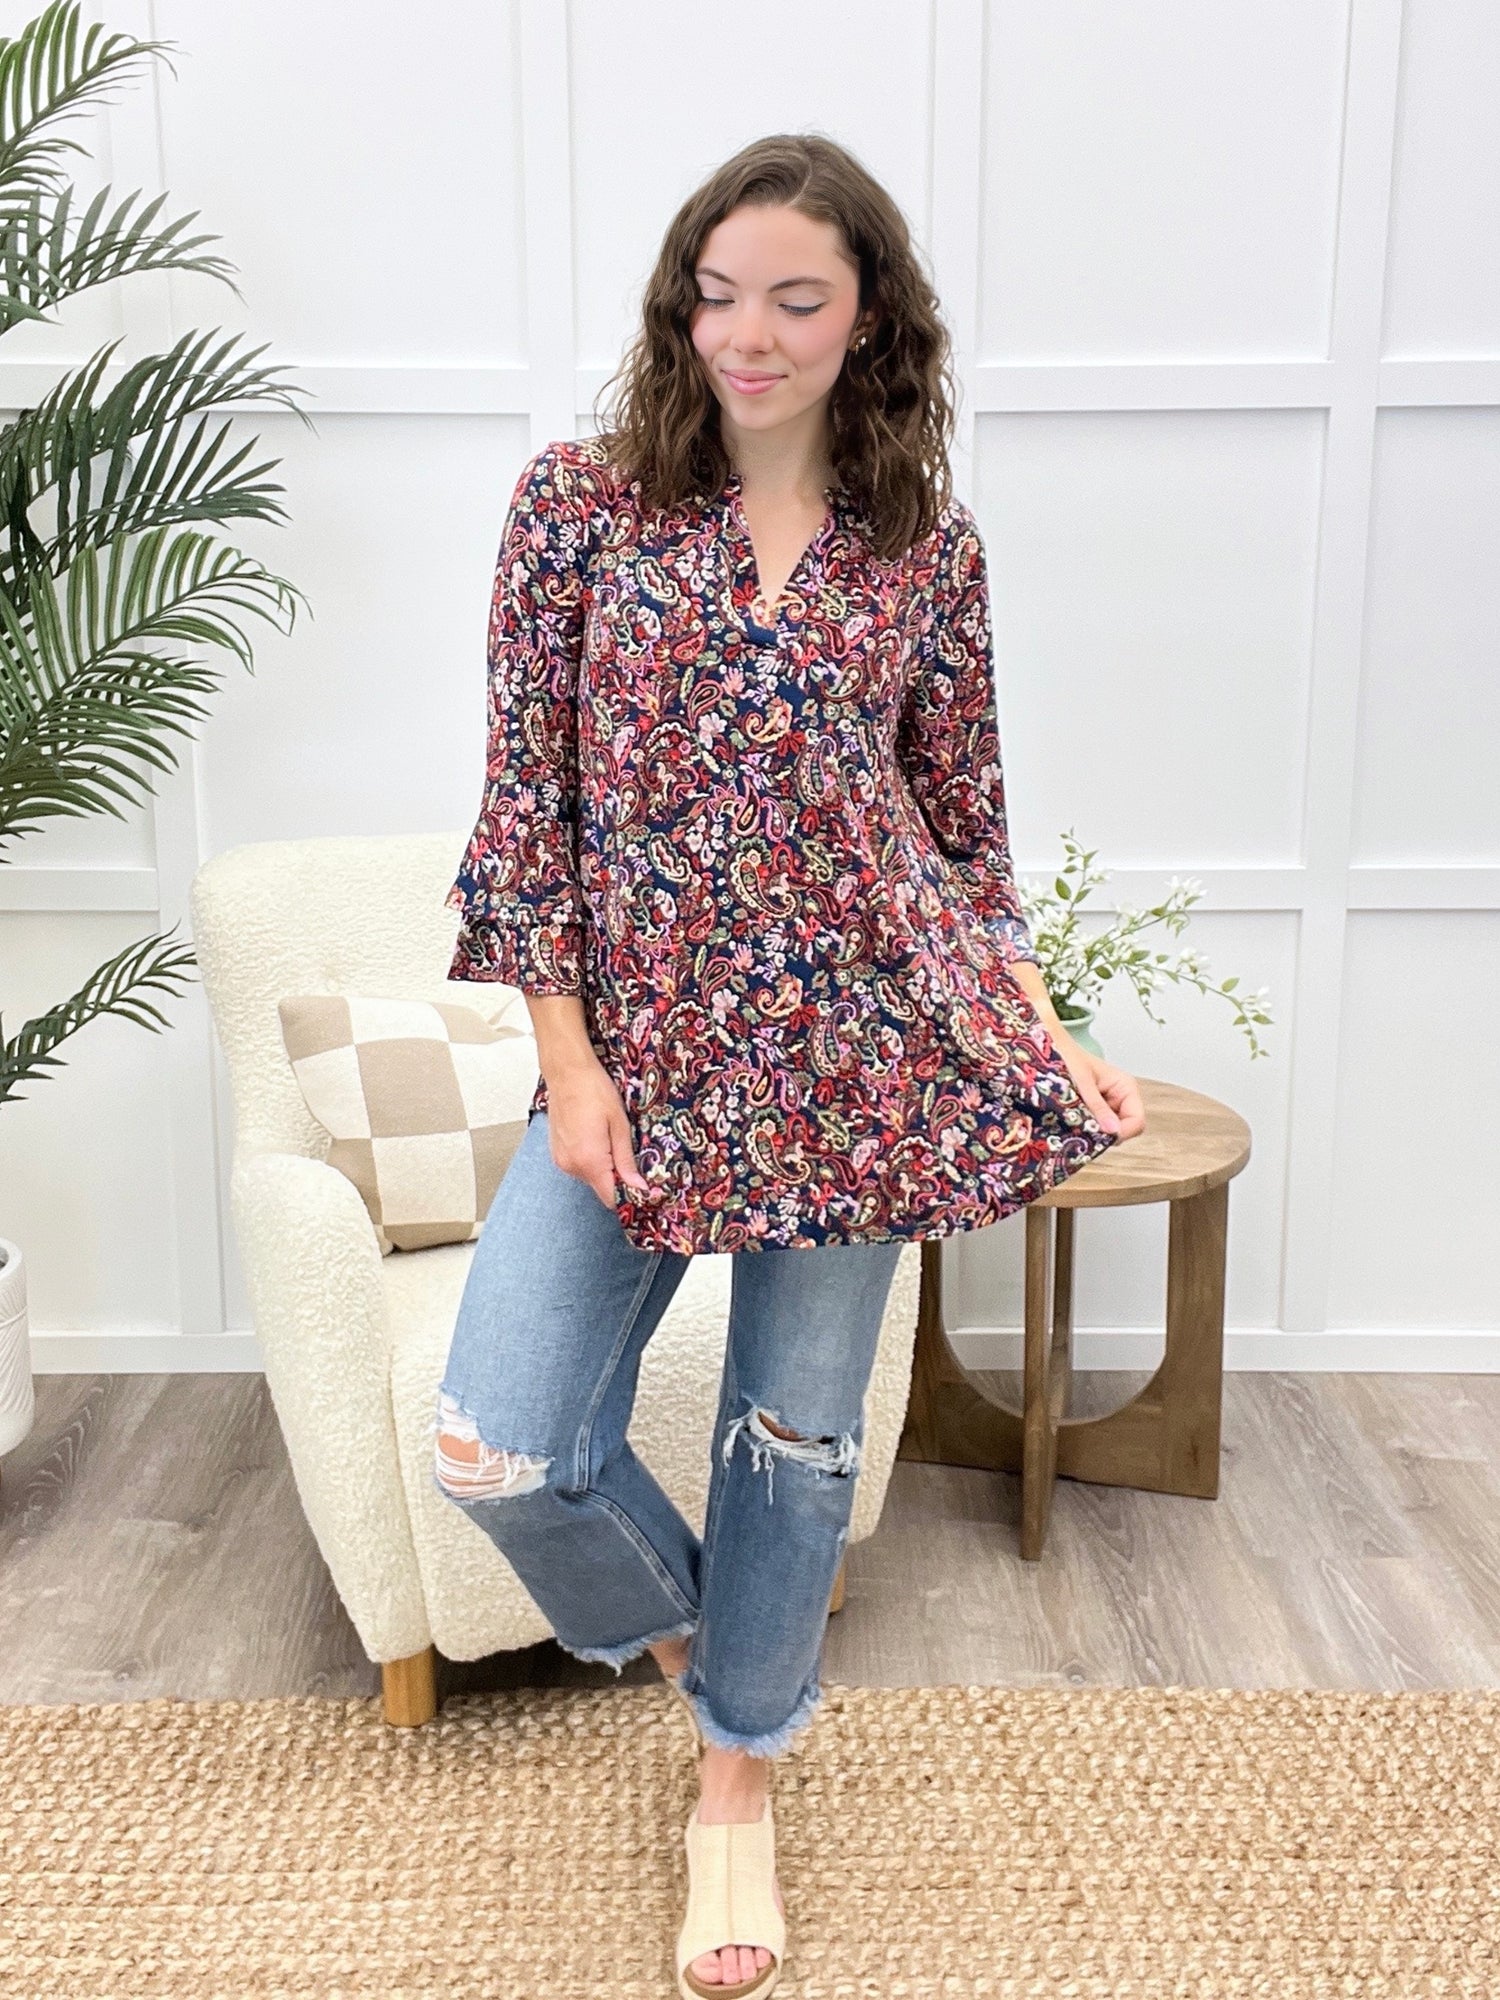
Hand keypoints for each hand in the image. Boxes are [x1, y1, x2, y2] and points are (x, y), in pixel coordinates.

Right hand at [542, 1056, 653, 1210]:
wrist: (567, 1072)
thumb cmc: (595, 1091)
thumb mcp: (620, 1125)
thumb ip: (626, 1160)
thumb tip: (638, 1188)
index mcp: (590, 1161)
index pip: (611, 1198)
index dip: (630, 1196)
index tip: (645, 1187)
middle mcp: (571, 1166)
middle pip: (601, 1188)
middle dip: (618, 1179)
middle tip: (631, 1155)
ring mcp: (561, 1160)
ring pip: (591, 1177)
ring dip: (604, 1167)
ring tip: (611, 1139)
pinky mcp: (557, 1153)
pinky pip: (579, 1166)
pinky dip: (591, 1159)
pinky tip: (597, 1137)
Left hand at [1047, 1028, 1146, 1141]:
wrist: (1049, 1046)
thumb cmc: (1067, 1056)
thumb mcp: (1082, 1082)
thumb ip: (1097, 1106)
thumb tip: (1114, 1131)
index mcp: (1125, 1087)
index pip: (1137, 1121)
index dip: (1122, 1133)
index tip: (1100, 1137)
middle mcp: (1120, 1098)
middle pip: (1124, 1130)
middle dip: (1106, 1134)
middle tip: (1083, 1130)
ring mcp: (1107, 1105)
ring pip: (1108, 1131)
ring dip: (1093, 1131)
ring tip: (1075, 1122)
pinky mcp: (1093, 1110)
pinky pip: (1095, 1127)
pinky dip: (1085, 1128)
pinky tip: (1072, 1121)